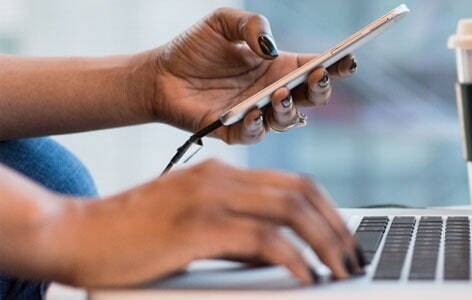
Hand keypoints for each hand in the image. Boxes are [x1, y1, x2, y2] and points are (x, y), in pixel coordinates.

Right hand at [48, 160, 360, 286]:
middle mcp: (220, 177)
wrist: (72, 234)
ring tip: (340, 270)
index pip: (295, 183)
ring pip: (291, 211)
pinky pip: (264, 239)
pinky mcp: (197, 226)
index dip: (329, 211)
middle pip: (302, 192)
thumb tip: (279, 254)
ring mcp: (209, 198)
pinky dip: (294, 258)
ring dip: (325, 243)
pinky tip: (306, 276)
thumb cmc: (129, 237)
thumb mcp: (192, 226)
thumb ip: (235, 233)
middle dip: (337, 228)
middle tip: (354, 258)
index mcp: (221, 173)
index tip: (347, 240)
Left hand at [145, 8, 355, 143]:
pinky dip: (257, 125)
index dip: (337, 65)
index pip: (317, 67)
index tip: (348, 58)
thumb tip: (270, 47)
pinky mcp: (235, 132)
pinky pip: (255, 134)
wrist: (158, 75)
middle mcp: (274, 92)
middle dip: (322, 89)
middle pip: (313, 98)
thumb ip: (251, 24)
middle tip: (317, 76)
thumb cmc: (194, 48)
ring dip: (289, 108)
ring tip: (279, 93)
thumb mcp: (223, 22)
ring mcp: (258, 114)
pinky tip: (253, 111)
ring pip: (289, 120)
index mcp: (280, 67)